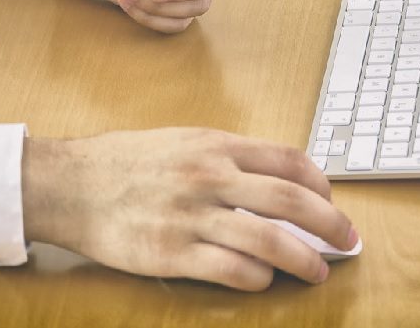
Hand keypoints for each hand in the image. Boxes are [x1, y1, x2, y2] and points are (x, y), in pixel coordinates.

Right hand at [21, 128, 358, 291]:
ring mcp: (192, 216)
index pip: (287, 160)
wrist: (72, 185)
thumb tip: (273, 175)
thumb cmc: (125, 161)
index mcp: (214, 145)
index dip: (320, 182)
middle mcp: (209, 177)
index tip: (331, 198)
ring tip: (318, 270)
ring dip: (304, 259)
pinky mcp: (173, 253)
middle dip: (330, 223)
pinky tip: (264, 280)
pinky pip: (232, 270)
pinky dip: (258, 278)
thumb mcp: (181, 140)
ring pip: (269, 241)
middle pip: (290, 201)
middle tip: (348, 238)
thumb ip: (226, 155)